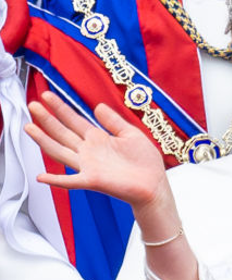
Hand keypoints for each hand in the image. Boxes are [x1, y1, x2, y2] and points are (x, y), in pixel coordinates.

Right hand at [26, 91, 166, 208]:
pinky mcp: (93, 180)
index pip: (75, 120)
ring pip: (60, 152)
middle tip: (33, 105)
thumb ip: (114, 121)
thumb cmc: (145, 163)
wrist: (154, 185)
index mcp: (99, 139)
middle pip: (63, 133)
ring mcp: (89, 166)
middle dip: (47, 119)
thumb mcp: (131, 134)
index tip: (47, 95)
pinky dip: (56, 180)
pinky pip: (71, 181)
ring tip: (29, 127)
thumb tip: (98, 106)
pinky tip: (42, 177)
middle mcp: (89, 151)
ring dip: (44, 141)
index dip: (61, 108)